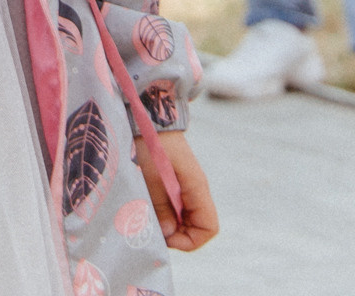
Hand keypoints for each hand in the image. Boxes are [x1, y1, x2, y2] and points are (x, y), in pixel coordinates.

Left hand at [142, 130, 218, 252]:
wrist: (145, 114)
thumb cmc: (149, 142)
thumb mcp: (151, 176)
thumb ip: (161, 206)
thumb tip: (169, 234)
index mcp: (196, 188)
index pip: (209, 227)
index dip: (190, 240)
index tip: (166, 237)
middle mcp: (195, 190)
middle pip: (196, 226)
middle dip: (175, 234)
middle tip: (151, 229)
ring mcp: (184, 186)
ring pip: (183, 218)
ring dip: (166, 223)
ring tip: (145, 216)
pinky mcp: (172, 182)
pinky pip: (173, 206)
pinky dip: (161, 212)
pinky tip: (145, 205)